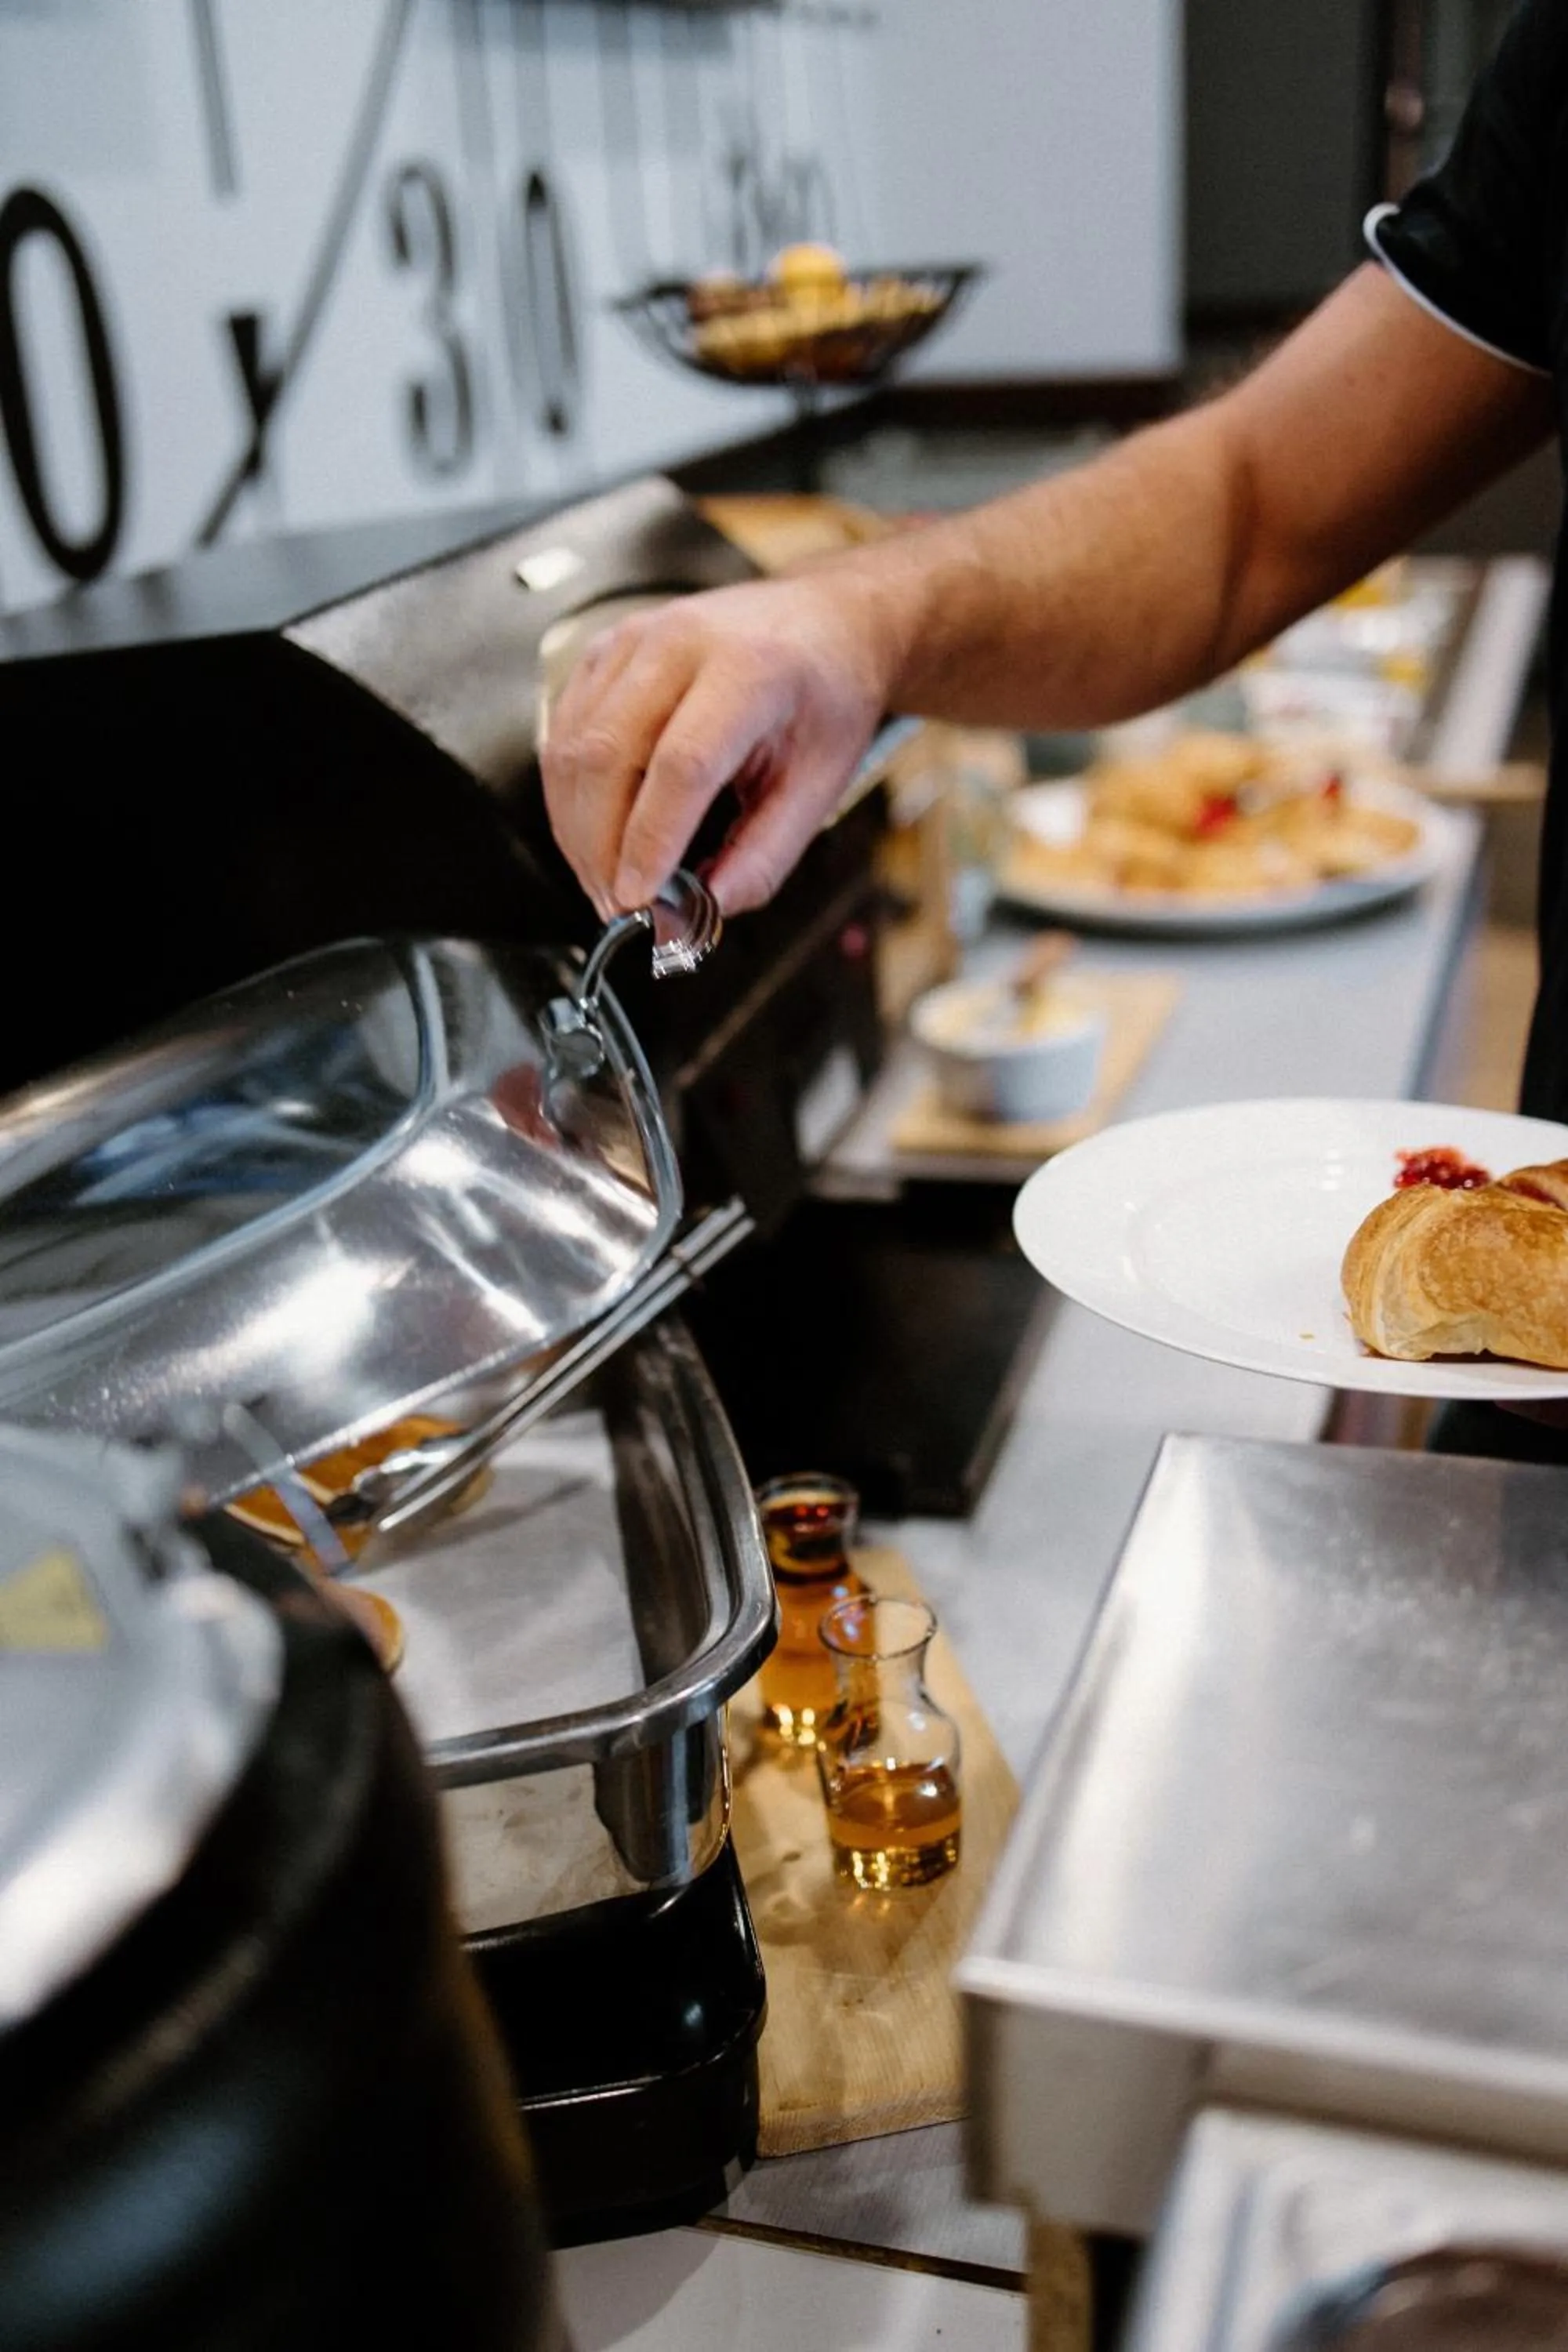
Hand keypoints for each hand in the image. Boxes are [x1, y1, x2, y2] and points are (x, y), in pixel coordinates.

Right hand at [540, 572, 894, 916]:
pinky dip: (569, 796)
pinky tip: (595, 835)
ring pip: (572, 748)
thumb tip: (709, 907)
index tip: (640, 900)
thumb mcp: (821, 783)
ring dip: (577, 830)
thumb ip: (766, 853)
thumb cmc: (826, 697)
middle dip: (600, 848)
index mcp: (751, 669)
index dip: (651, 840)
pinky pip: (564, 732)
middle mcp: (682, 641)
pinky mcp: (605, 652)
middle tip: (617, 909)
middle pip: (608, 756)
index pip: (682, 765)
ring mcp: (634, 641)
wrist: (824, 622)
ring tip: (604, 883)